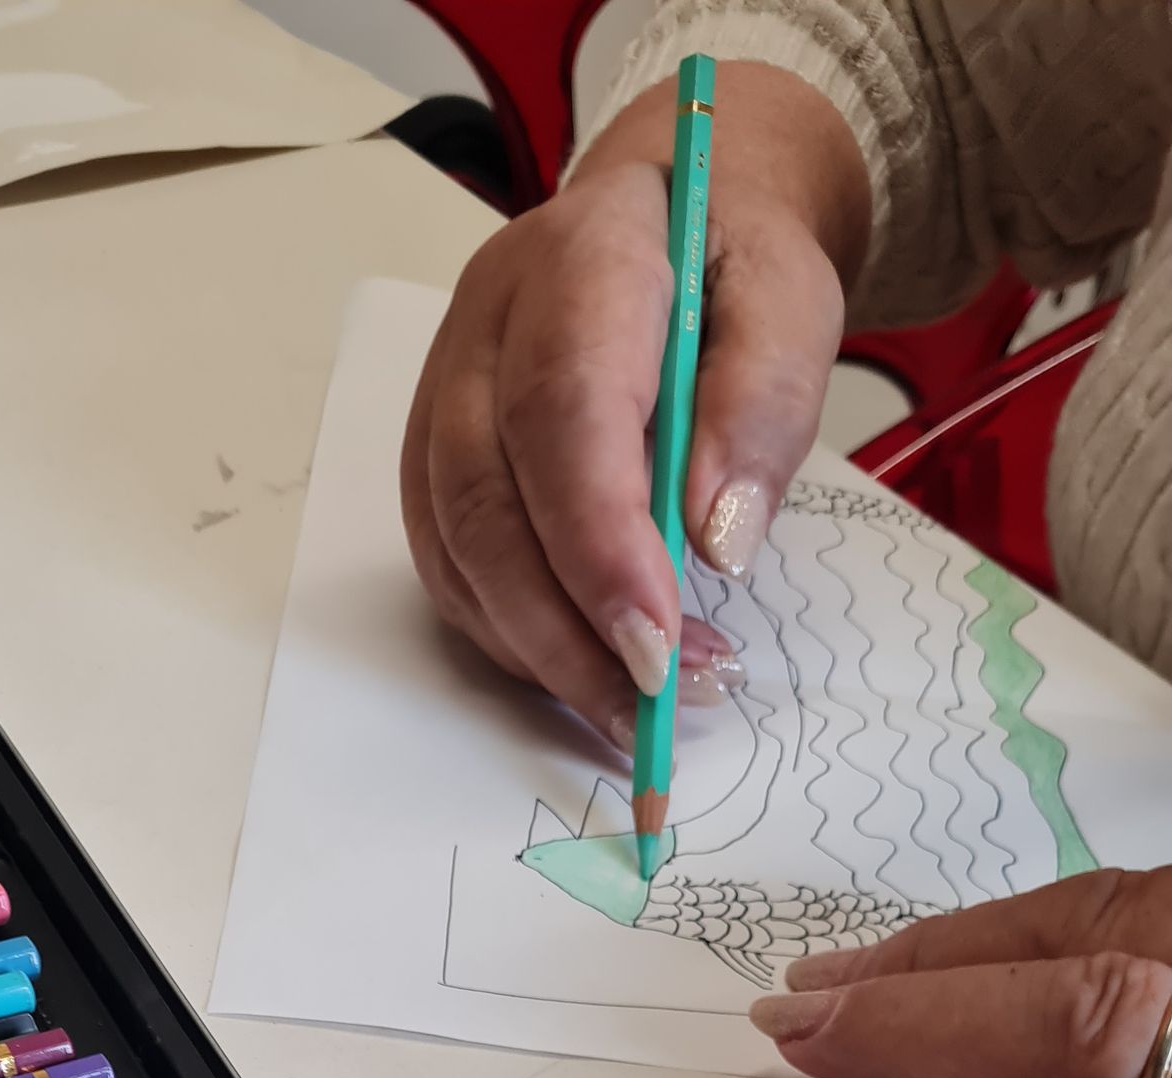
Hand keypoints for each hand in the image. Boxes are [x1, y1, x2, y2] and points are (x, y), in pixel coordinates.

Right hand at [400, 66, 868, 747]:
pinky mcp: (434, 462)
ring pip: (455, 551)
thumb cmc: (733, 271)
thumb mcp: (792, 307)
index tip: (657, 645)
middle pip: (485, 500)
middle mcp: (482, 330)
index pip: (561, 413)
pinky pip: (451, 572)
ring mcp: (441, 397)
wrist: (673, 225)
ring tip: (636, 701)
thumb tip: (715, 539)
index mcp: (576, 261)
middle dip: (564, 626)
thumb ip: (763, 406)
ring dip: (539, 649)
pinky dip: (515, 637)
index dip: (598, 544)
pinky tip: (587, 663)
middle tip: (652, 703)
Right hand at [750, 872, 1171, 1077]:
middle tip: (809, 987)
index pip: (984, 1004)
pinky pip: (1124, 943)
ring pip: (1077, 930)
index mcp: (1153, 1005)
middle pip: (1023, 941)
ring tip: (885, 972)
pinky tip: (1025, 982)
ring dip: (971, 953)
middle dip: (904, 966)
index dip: (882, 1020)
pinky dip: (1048, 957)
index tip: (796, 1032)